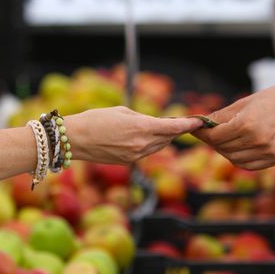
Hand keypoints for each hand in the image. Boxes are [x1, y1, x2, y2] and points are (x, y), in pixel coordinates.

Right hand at [66, 106, 202, 164]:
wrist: (74, 139)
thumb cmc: (95, 119)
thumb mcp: (122, 111)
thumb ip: (142, 118)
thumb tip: (154, 124)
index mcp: (142, 128)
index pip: (174, 128)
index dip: (189, 124)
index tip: (199, 121)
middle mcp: (142, 144)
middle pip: (168, 138)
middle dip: (175, 130)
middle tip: (181, 121)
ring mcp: (135, 156)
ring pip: (158, 146)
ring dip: (163, 138)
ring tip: (164, 128)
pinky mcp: (128, 162)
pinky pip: (146, 152)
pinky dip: (150, 144)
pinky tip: (146, 137)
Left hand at [192, 84, 274, 169]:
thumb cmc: (273, 100)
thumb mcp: (244, 103)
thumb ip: (221, 116)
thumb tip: (199, 123)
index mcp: (246, 124)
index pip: (216, 136)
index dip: (203, 134)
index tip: (196, 130)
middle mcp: (256, 140)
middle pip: (223, 148)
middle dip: (212, 142)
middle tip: (209, 134)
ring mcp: (267, 152)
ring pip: (234, 159)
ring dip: (225, 151)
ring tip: (224, 140)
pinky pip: (248, 165)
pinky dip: (239, 159)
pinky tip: (238, 149)